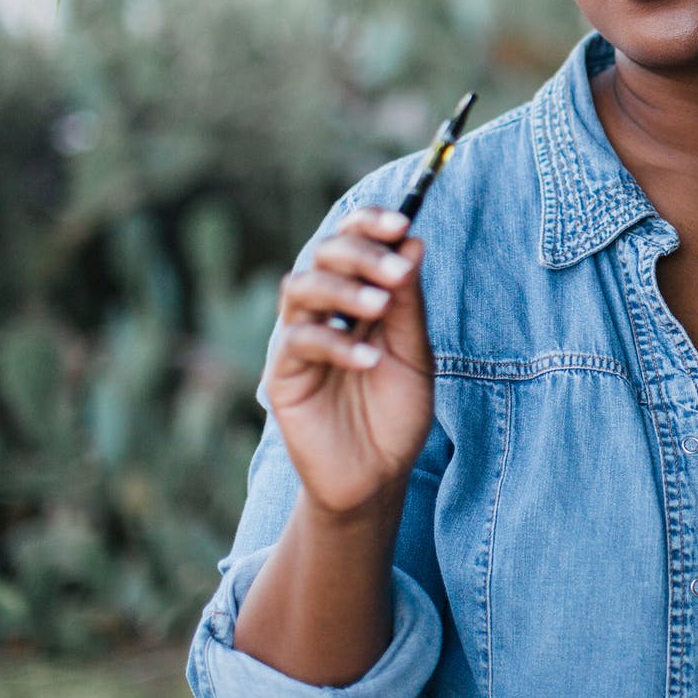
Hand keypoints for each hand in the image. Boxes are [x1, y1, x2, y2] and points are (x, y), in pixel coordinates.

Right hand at [265, 207, 434, 517]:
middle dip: (360, 252)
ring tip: (381, 306)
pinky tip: (369, 359)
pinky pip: (298, 342)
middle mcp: (323, 310)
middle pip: (323, 255)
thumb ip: (410, 302)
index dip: (370, 223)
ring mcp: (299, 339)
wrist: (377, 475)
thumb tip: (412, 241)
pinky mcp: (282, 375)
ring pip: (301, 288)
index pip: (352, 241)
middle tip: (396, 270)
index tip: (402, 222)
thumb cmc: (396, 412)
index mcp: (357, 296)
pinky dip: (335, 343)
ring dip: (343, 290)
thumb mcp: (414, 354)